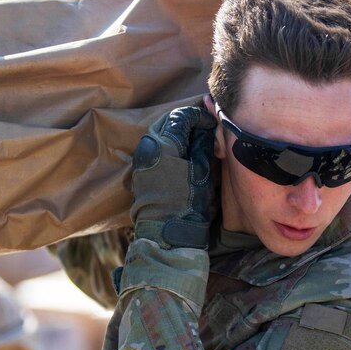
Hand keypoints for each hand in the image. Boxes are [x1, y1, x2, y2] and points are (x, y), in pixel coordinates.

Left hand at [130, 106, 214, 248]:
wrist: (167, 233)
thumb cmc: (189, 204)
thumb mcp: (203, 172)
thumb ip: (203, 145)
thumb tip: (206, 129)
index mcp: (164, 144)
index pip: (181, 117)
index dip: (198, 117)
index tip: (210, 123)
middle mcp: (148, 147)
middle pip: (166, 122)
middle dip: (185, 121)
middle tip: (203, 129)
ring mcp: (141, 159)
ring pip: (158, 133)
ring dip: (175, 132)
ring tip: (193, 141)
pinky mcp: (140, 171)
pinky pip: (153, 148)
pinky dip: (167, 144)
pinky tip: (180, 154)